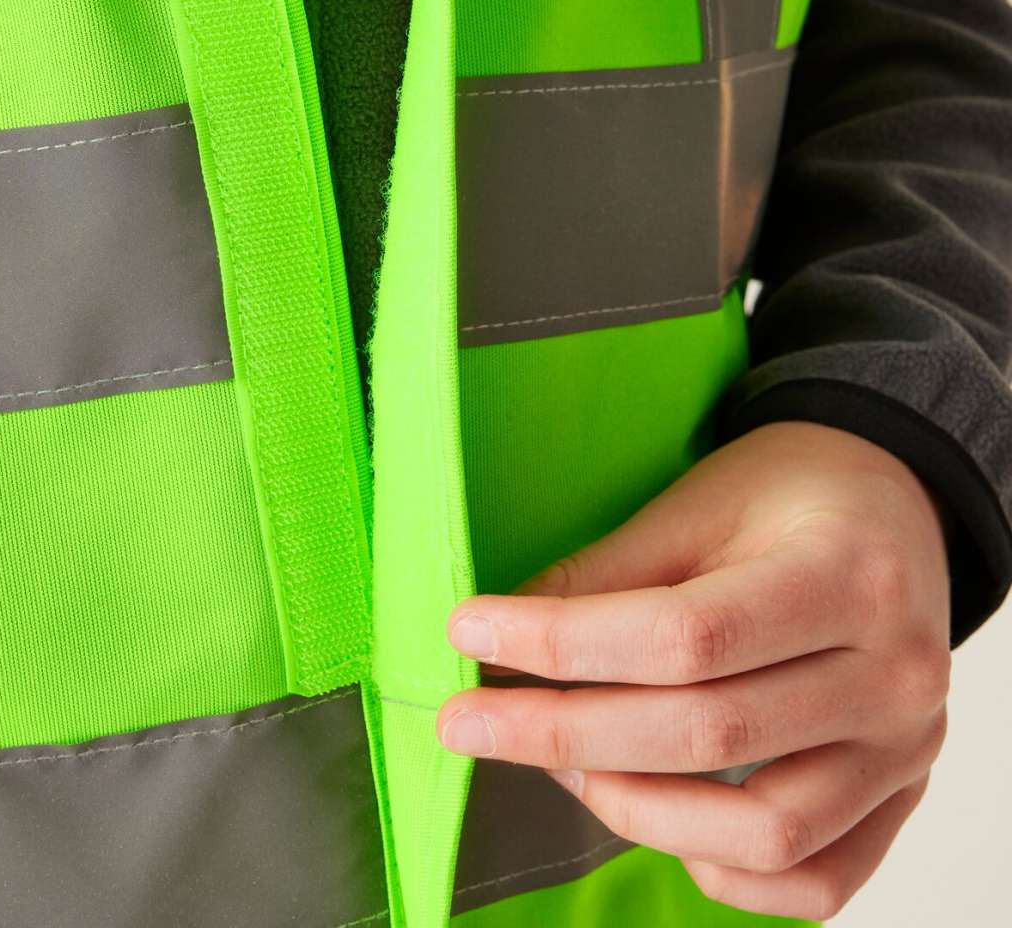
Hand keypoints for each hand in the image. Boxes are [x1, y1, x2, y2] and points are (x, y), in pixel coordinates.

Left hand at [437, 422, 950, 920]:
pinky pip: (814, 877)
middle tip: (468, 719)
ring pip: (766, 831)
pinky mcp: (897, 797)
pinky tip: (657, 816)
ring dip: (634, 807)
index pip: (686, 636)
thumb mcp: (694, 508)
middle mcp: (894, 676)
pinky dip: (723, 868)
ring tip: (558, 760)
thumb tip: (498, 639)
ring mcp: (905, 750)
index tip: (472, 631)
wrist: (887, 505)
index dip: (564, 643)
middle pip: (709, 735)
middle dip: (562, 732)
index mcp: (846, 576)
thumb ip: (605, 577)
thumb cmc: (784, 496)